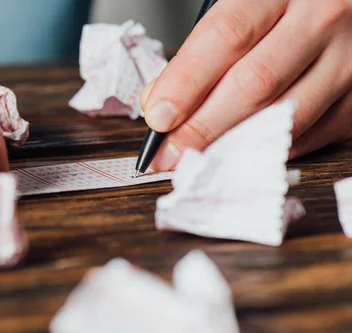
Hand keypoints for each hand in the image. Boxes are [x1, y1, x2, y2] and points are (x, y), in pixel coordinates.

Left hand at [140, 0, 351, 170]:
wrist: (344, 7)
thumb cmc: (288, 6)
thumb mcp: (246, 6)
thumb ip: (203, 48)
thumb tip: (160, 102)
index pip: (227, 36)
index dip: (186, 82)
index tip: (157, 117)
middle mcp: (322, 19)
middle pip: (253, 84)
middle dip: (201, 127)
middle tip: (168, 153)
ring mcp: (348, 60)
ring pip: (281, 116)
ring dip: (230, 145)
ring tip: (197, 159)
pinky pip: (310, 134)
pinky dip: (267, 147)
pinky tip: (241, 148)